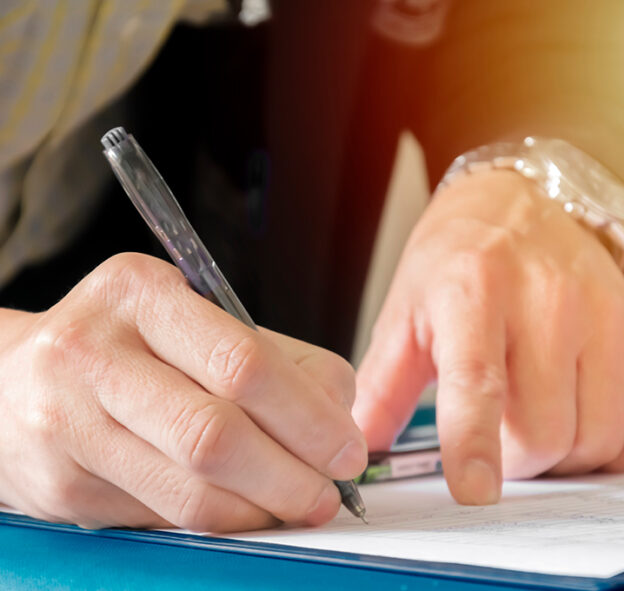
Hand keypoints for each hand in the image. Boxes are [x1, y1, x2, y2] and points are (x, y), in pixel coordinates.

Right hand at [0, 253, 365, 530]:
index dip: (308, 417)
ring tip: (299, 505)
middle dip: (293, 475)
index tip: (347, 448)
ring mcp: (70, 426)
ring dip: (264, 508)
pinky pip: (165, 518)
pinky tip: (249, 510)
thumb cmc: (123, 342)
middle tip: (330, 491)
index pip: (243, 363)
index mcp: (140, 294)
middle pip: (216, 434)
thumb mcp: (192, 317)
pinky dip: (223, 522)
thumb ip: (273, 357)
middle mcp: (94, 354)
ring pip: (192, 490)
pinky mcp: (64, 489)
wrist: (11, 381)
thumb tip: (338, 415)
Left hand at [354, 169, 623, 503]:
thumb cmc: (458, 260)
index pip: (477, 381)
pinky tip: (582, 425)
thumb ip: (381, 385)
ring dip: (561, 459)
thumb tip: (359, 445)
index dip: (475, 444)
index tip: (474, 491)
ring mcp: (602, 317)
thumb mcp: (405, 311)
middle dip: (513, 463)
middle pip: (543, 432)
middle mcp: (546, 302)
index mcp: (473, 292)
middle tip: (496, 440)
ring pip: (596, 438)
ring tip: (534, 425)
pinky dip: (615, 448)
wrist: (521, 205)